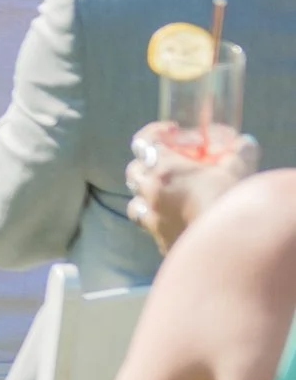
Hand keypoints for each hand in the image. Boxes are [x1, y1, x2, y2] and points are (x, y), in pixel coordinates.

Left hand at [127, 122, 260, 250]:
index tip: (170, 132)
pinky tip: (172, 223)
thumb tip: (245, 142)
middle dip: (145, 164)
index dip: (154, 133)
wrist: (230, 246)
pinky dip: (157, 223)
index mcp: (164, 168)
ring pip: (134, 202)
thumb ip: (240, 152)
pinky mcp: (161, 241)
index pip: (144, 141)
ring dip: (144, 196)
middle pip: (133, 171)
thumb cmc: (230, 202)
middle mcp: (150, 192)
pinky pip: (150, 228)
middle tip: (163, 164)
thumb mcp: (238, 170)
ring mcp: (153, 218)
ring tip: (161, 196)